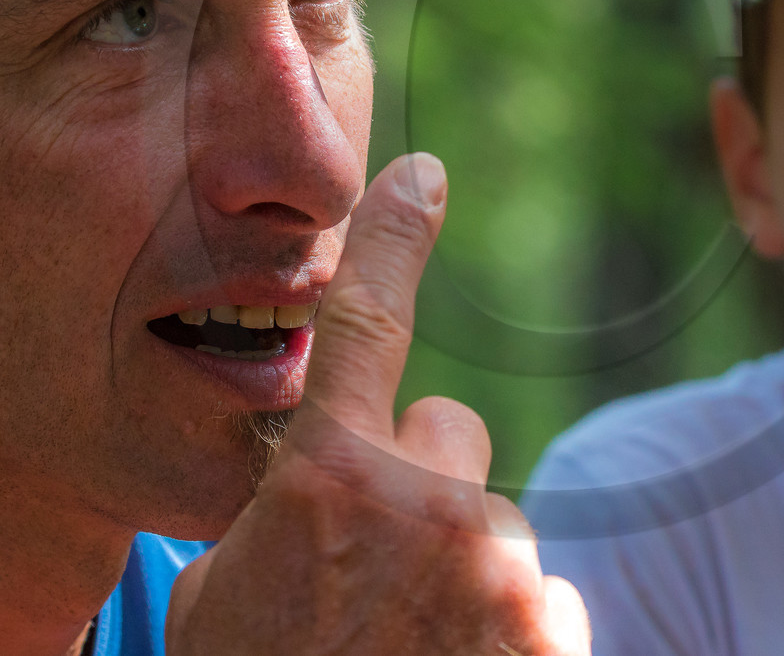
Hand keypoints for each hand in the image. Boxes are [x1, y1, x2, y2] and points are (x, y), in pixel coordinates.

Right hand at [167, 153, 590, 654]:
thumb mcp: (229, 594)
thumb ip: (284, 505)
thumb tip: (330, 462)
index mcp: (326, 483)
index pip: (363, 323)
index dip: (391, 239)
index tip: (421, 175)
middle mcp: (426, 507)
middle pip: (451, 433)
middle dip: (423, 483)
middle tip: (379, 572)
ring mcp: (499, 572)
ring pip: (494, 524)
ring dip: (465, 571)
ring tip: (412, 648)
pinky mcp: (553, 627)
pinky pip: (538, 594)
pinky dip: (508, 632)